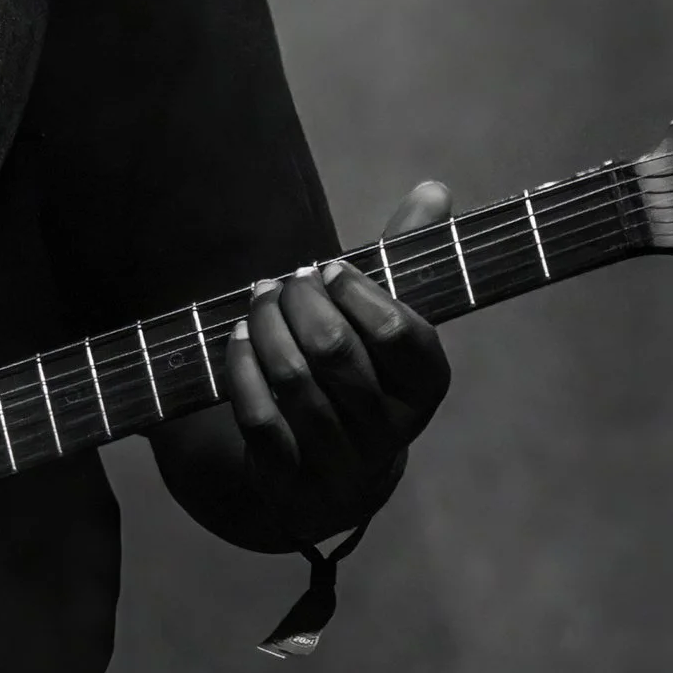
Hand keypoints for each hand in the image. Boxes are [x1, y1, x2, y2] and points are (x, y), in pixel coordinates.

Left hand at [222, 182, 453, 545]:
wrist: (328, 480)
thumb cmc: (360, 378)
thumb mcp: (386, 325)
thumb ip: (405, 260)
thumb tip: (435, 189)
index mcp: (426, 389)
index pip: (402, 336)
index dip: (360, 292)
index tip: (329, 268)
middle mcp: (391, 433)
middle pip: (337, 352)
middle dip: (301, 302)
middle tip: (284, 280)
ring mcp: (340, 464)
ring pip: (295, 382)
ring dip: (267, 327)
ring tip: (258, 298)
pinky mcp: (291, 483)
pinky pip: (261, 418)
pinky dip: (243, 370)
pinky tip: (238, 338)